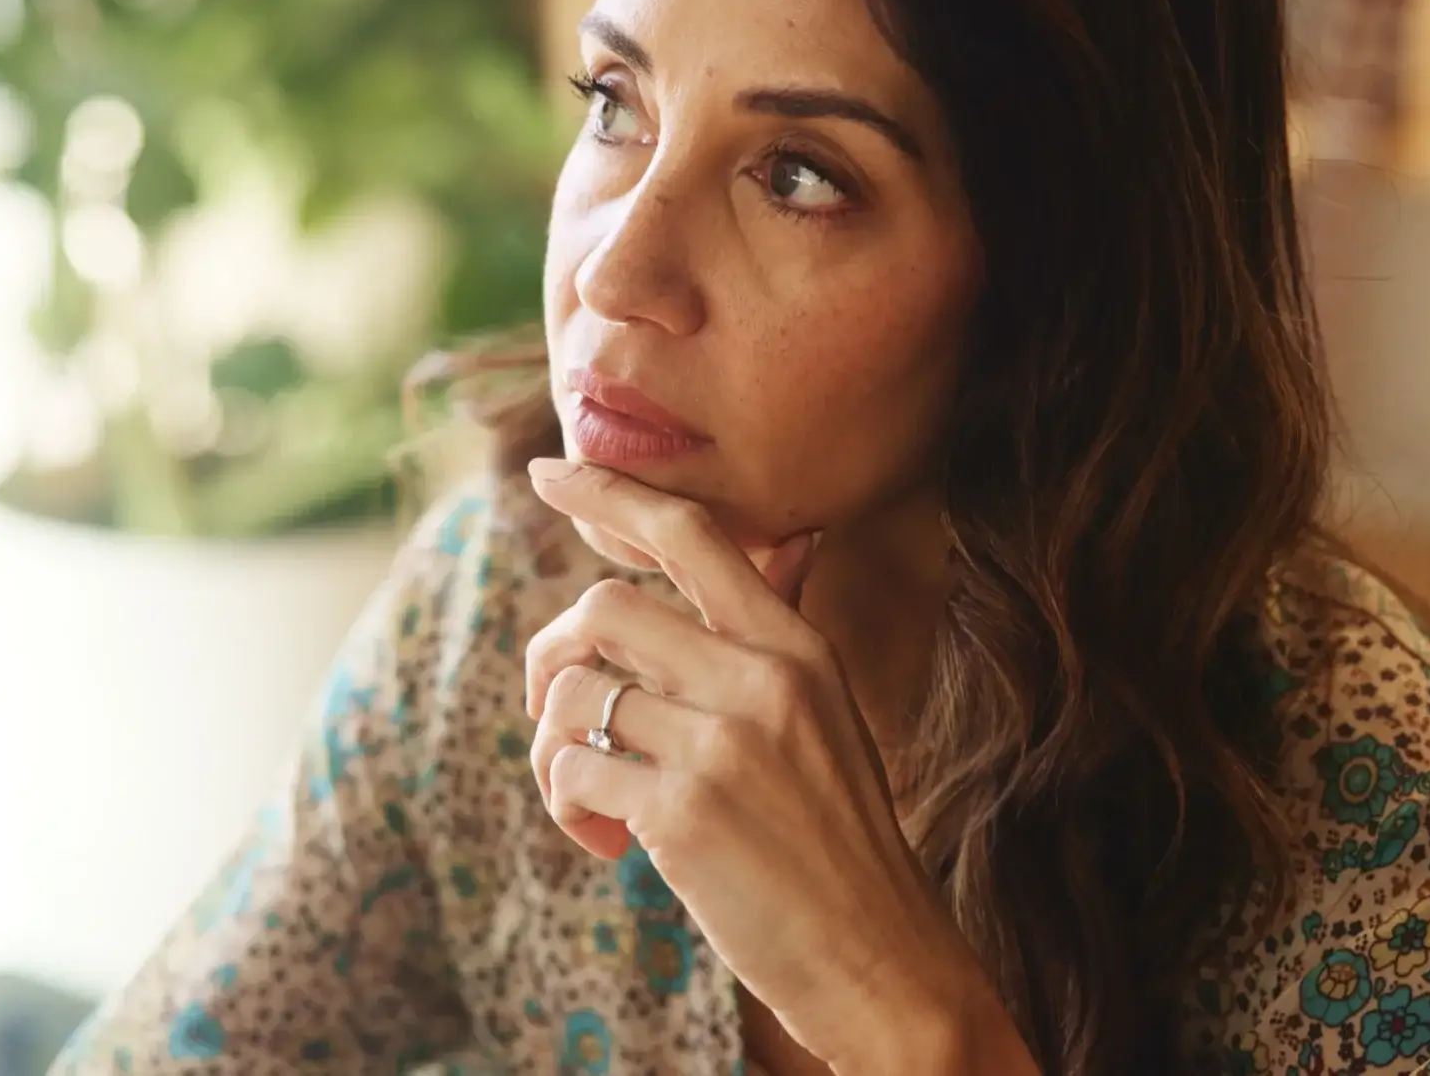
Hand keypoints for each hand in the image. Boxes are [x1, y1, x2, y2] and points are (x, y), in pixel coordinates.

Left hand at [525, 458, 1024, 1073]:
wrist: (880, 958)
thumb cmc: (839, 840)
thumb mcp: (826, 716)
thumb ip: (774, 638)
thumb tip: (771, 550)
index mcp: (797, 647)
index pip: (692, 536)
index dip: (609, 493)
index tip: (549, 471)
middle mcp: (762, 679)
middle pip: (602, 607)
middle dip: (551, 655)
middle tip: (558, 715)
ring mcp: (723, 744)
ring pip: (573, 693)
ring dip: (553, 748)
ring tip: (590, 798)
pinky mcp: (683, 814)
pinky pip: (572, 772)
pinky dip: (566, 805)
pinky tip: (605, 843)